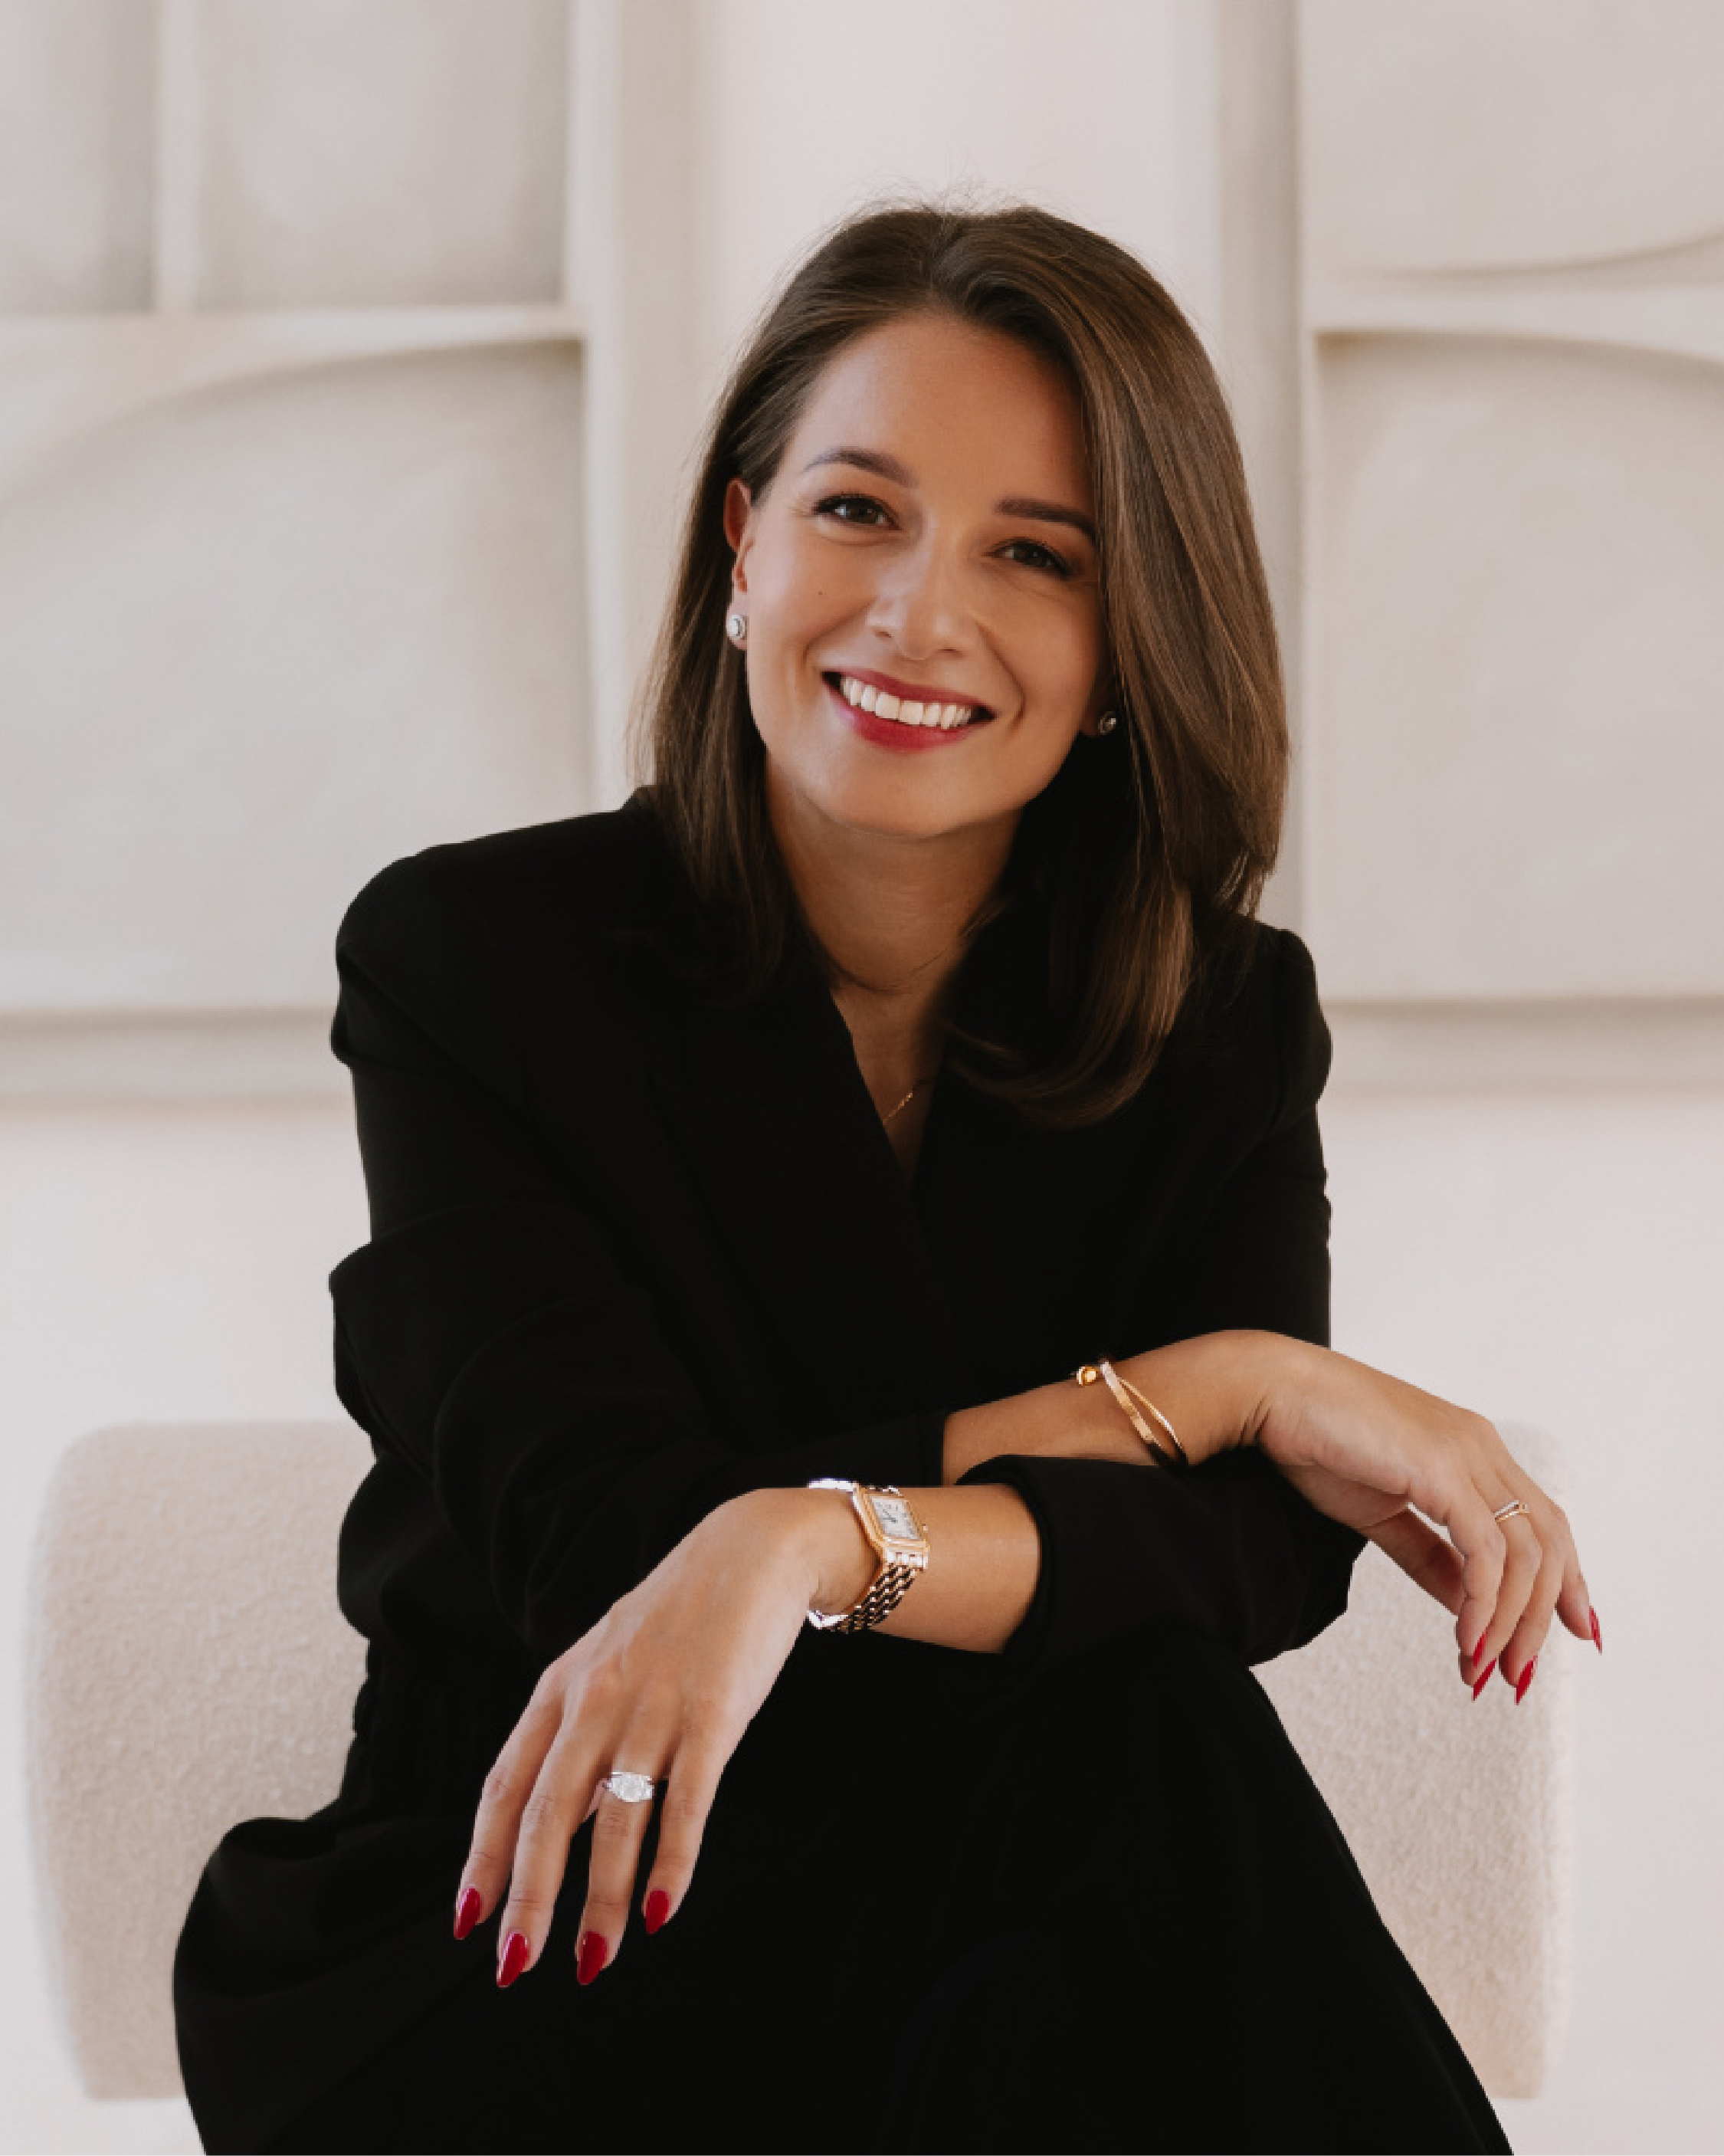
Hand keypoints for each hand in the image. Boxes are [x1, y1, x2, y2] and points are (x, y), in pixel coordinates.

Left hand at [453, 1490, 824, 1986]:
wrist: (751, 1551)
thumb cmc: (679, 1615)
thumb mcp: (609, 1662)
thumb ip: (581, 1732)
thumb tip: (563, 1817)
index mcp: (562, 1688)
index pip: (505, 1784)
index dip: (483, 1857)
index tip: (468, 1921)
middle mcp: (597, 1699)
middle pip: (547, 1812)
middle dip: (528, 1898)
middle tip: (516, 1968)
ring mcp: (654, 1706)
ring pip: (615, 1820)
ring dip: (602, 1900)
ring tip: (594, 1961)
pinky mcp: (713, 1713)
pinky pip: (686, 1800)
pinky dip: (672, 1861)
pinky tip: (663, 1911)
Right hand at [1252, 1338, 1596, 1692]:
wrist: (1270, 1393)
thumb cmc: (1314, 1441)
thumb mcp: (1382, 1514)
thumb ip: (1430, 1557)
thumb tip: (1469, 1604)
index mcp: (1471, 1450)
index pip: (1542, 1521)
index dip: (1568, 1578)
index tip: (1578, 1628)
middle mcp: (1481, 1448)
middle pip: (1548, 1542)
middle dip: (1542, 1617)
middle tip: (1518, 1676)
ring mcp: (1466, 1455)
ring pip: (1525, 1555)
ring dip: (1510, 1623)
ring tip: (1484, 1671)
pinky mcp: (1442, 1470)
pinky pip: (1484, 1552)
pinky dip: (1483, 1604)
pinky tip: (1465, 1641)